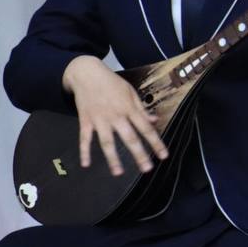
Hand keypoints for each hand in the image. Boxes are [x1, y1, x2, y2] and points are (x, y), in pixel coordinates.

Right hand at [63, 55, 168, 175]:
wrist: (87, 74)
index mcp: (129, 108)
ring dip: (113, 158)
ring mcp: (99, 119)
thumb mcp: (130, 91)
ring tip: (118, 173)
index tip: (163, 156)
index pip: (146, 128)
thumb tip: (154, 120)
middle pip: (129, 138)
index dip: (156, 142)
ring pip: (107, 142)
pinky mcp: (85, 121)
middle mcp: (116, 116)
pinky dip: (84, 151)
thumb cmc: (111, 83)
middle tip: (146, 169)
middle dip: (139, 154)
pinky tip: (85, 164)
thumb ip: (141, 108)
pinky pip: (84, 139)